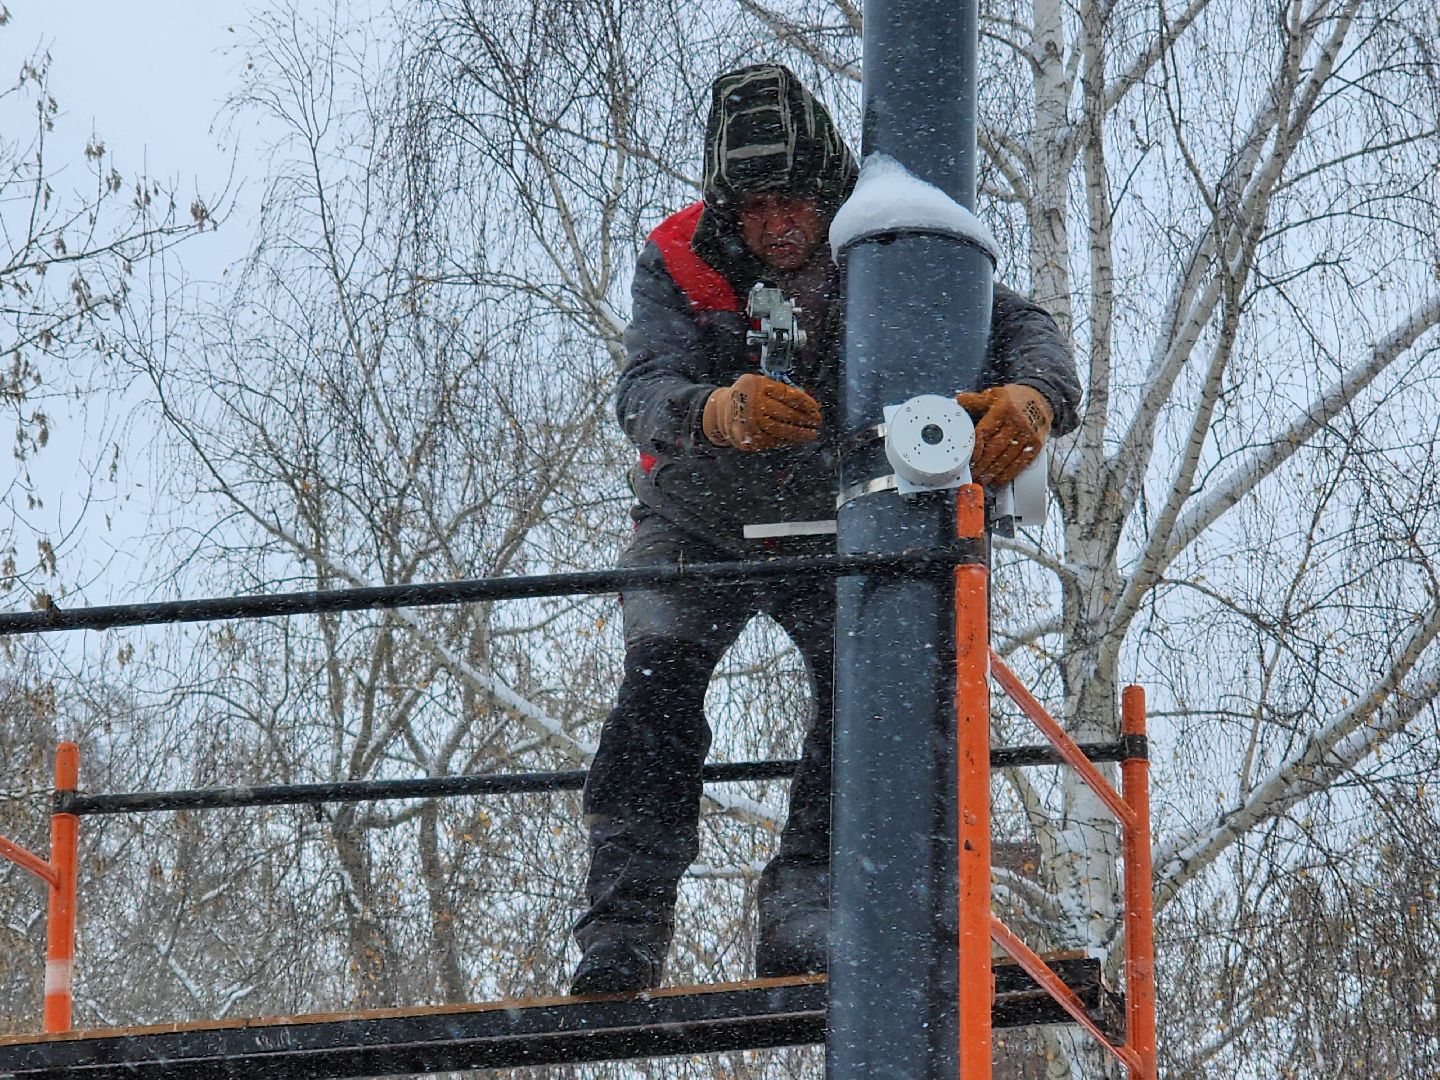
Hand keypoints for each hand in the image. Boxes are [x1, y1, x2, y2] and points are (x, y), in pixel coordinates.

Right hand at [702, 373, 820, 450]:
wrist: (722, 411)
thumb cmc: (749, 395)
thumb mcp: (760, 383)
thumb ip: (780, 390)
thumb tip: (808, 404)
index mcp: (757, 385)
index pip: (787, 395)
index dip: (805, 403)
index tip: (816, 408)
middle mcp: (753, 404)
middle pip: (786, 413)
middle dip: (805, 419)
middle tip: (817, 422)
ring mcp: (751, 422)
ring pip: (782, 430)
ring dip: (800, 433)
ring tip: (811, 434)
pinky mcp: (750, 438)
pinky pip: (774, 440)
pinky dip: (787, 440)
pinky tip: (795, 439)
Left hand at [954, 384, 1052, 485]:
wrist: (1043, 398)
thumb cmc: (1015, 399)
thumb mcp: (995, 395)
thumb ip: (976, 400)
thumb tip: (958, 400)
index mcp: (1003, 408)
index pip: (986, 430)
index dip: (976, 446)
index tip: (969, 458)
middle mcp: (1016, 421)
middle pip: (995, 447)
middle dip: (982, 464)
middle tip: (972, 474)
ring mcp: (1028, 434)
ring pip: (1008, 457)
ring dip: (993, 472)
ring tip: (982, 480)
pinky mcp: (1036, 444)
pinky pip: (1021, 462)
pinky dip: (1009, 474)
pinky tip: (999, 480)